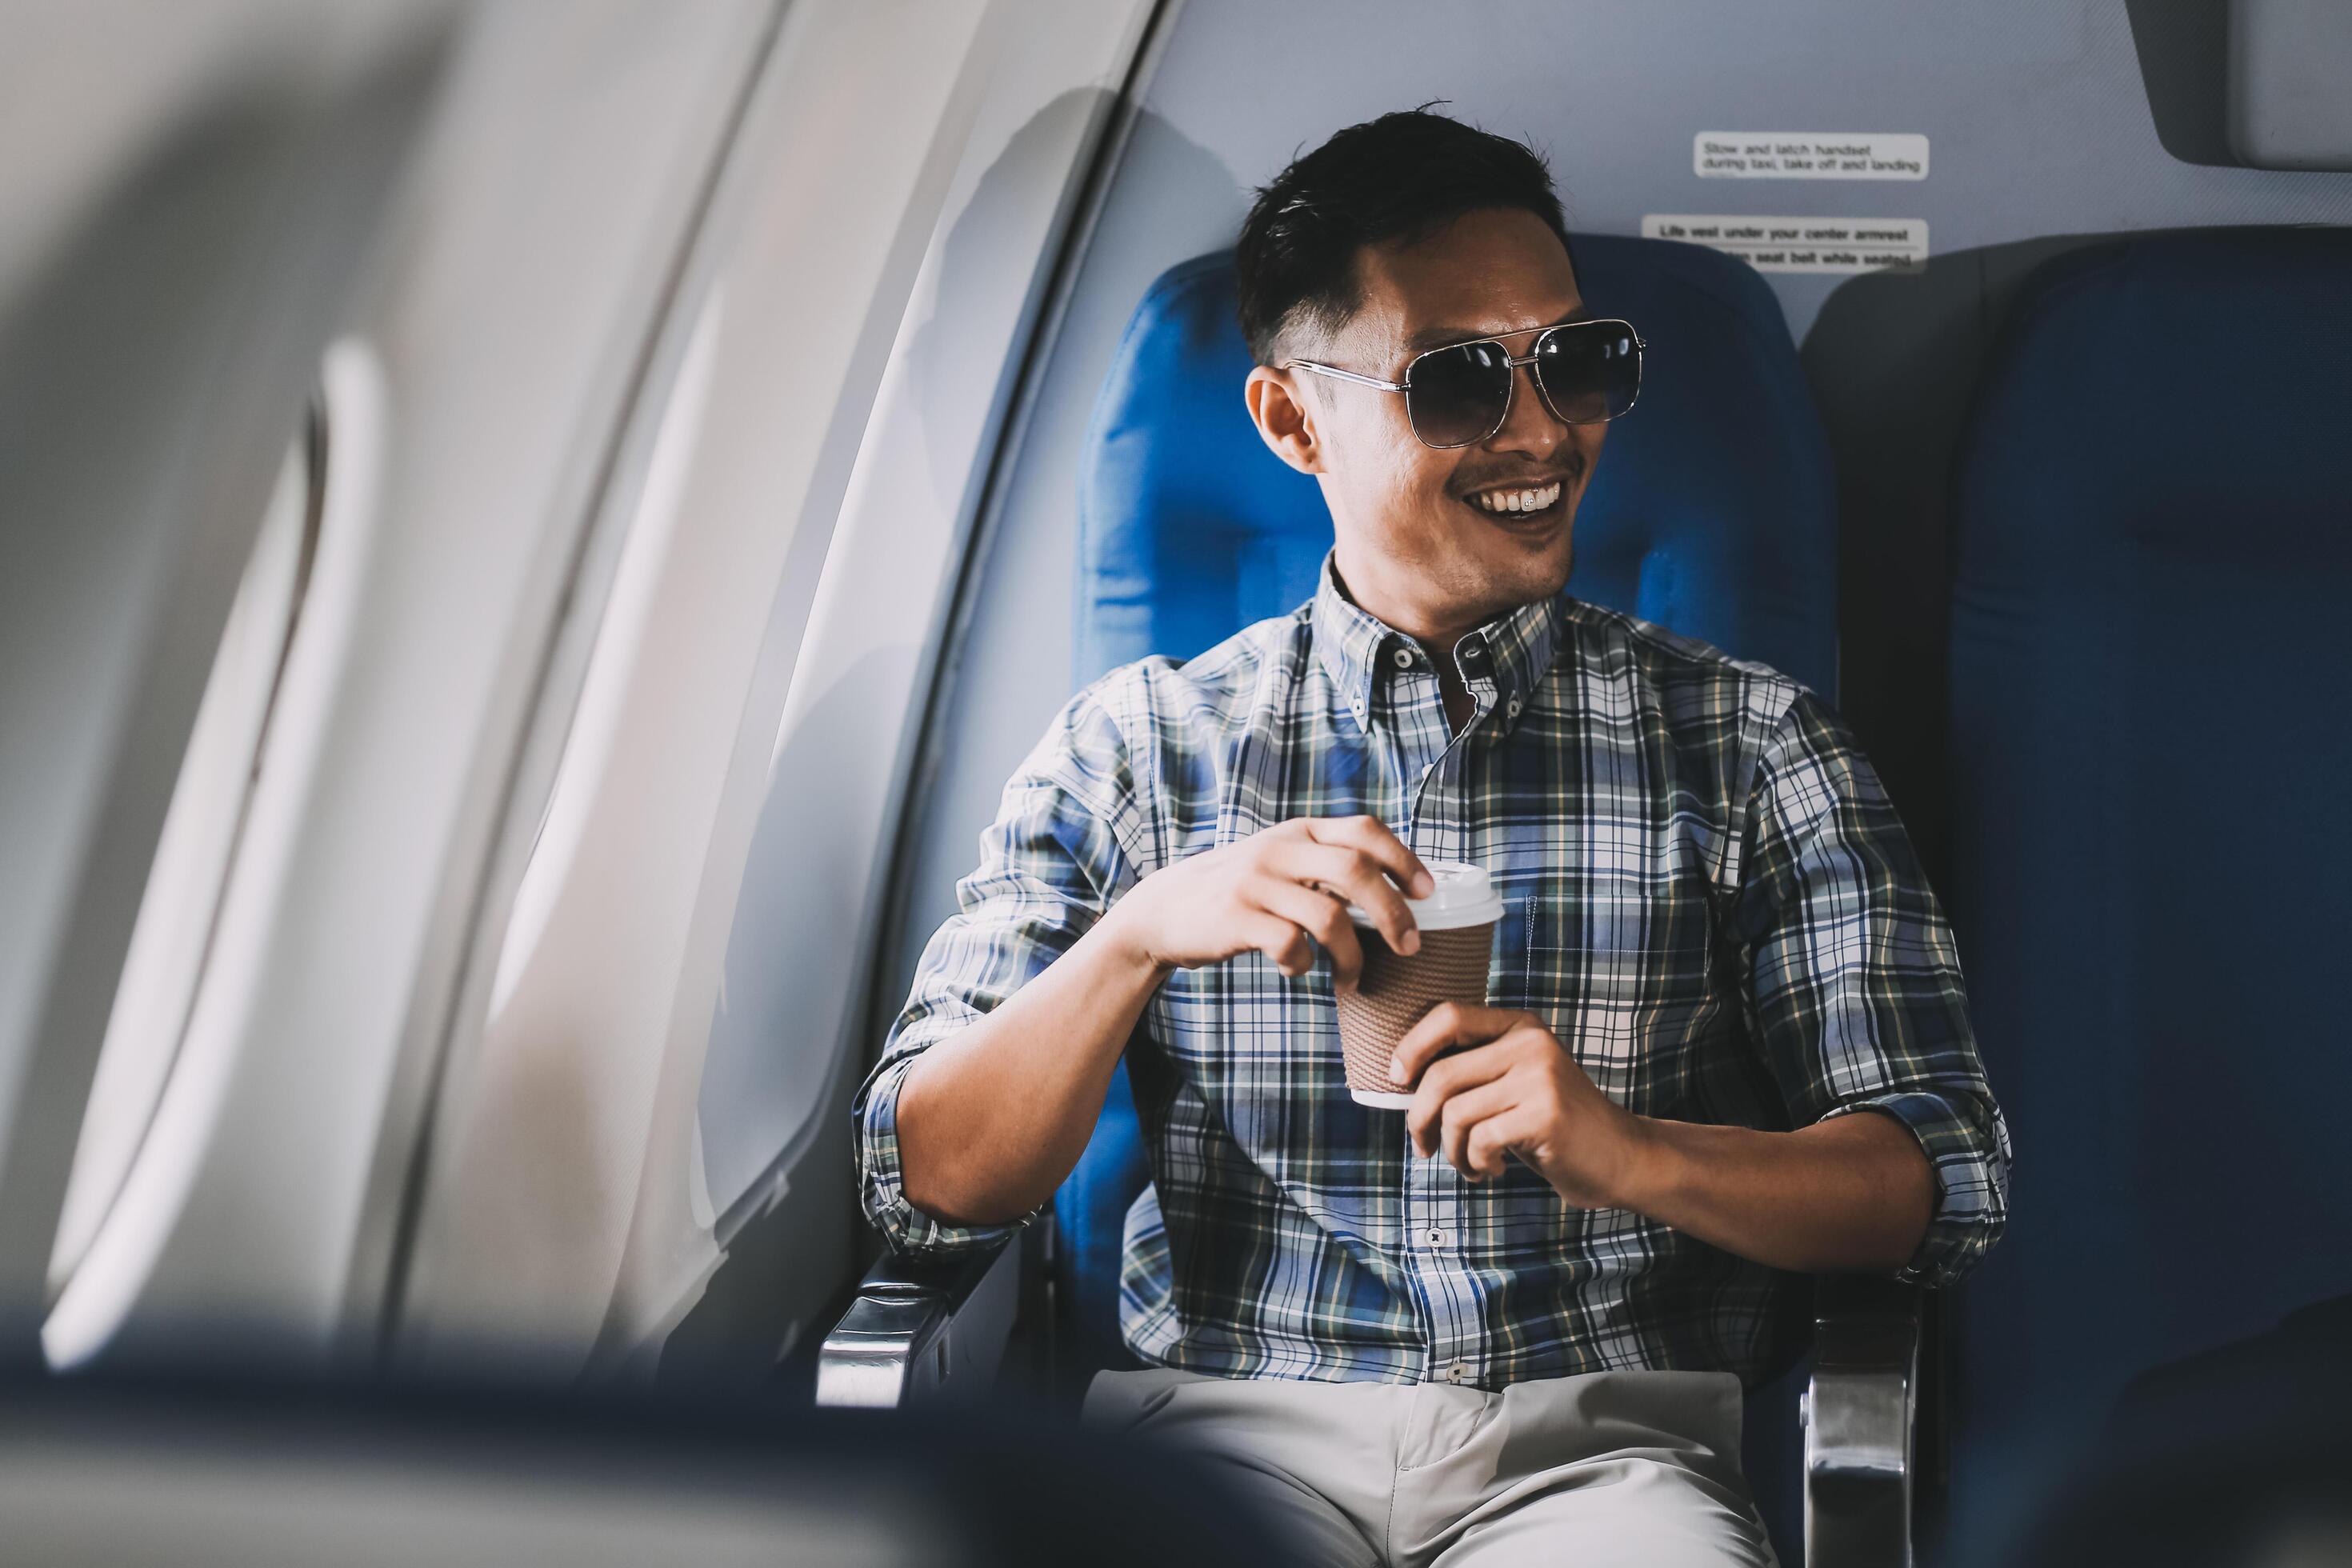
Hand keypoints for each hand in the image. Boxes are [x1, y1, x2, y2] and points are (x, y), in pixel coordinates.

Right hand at [1102, 816, 1433, 990]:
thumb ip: (1323, 864)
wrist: (1163, 911)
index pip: (1364, 830)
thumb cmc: (1237, 891)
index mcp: (1299, 832)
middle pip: (1356, 871)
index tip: (1427, 892)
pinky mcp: (1236, 917)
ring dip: (1353, 955)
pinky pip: (1290, 945)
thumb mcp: (1278, 862)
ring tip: (1353, 978)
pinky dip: (1303, 965)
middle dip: (1393, 912)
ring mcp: (1256, 882)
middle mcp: (1280, 849)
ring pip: (1329, 916)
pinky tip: (1298, 969)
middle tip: (1409, 946)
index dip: (1404, 859)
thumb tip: (1391, 892)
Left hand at [1393, 1003, 1648, 1207]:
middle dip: (1420, 1118)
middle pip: (1441, 1074)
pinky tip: (1492, 1169)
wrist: (1620, 1158)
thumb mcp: (1513, 1085)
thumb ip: (1471, 1072)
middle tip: (1424, 1147)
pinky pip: (1480, 1140)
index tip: (1397, 1080)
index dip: (1411, 1047)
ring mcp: (1540, 1077)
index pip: (1448, 1015)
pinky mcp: (1546, 1115)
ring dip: (1452, 1150)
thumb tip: (1399, 1080)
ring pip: (1455, 1113)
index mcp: (1520, 1025)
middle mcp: (1530, 1042)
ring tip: (1471, 1164)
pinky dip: (1475, 1163)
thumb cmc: (1551, 1127)